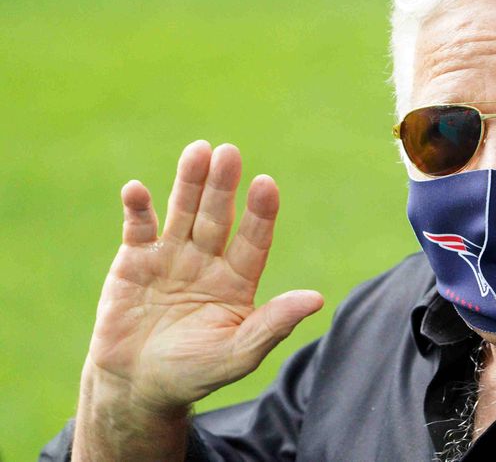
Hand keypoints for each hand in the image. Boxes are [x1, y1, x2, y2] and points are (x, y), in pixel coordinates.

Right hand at [85, 141, 323, 413]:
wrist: (137, 386)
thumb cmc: (194, 372)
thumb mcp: (239, 353)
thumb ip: (274, 323)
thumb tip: (317, 299)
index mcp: (238, 279)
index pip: (255, 239)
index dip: (261, 213)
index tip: (265, 184)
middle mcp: (208, 260)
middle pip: (219, 216)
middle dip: (223, 186)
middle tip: (229, 153)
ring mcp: (171, 256)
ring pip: (183, 211)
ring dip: (189, 182)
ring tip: (198, 151)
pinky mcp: (135, 260)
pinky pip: (138, 227)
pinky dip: (137, 208)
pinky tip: (137, 190)